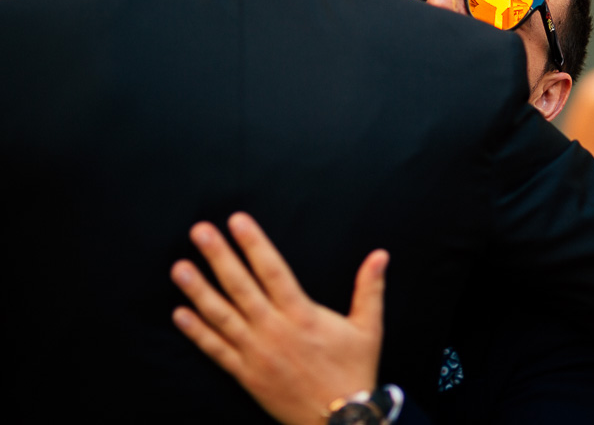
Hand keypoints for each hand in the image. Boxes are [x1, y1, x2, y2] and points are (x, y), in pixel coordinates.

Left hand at [171, 212, 387, 424]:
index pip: (273, 270)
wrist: (340, 420)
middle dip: (219, 257)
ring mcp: (256, 353)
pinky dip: (197, 332)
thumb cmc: (355, 370)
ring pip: (222, 316)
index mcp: (302, 315)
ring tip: (180, 267)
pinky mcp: (246, 374)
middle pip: (241, 287)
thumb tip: (380, 255)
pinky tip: (180, 314)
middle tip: (200, 231)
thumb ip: (370, 288)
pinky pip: (216, 350)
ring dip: (199, 290)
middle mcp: (274, 330)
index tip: (238, 221)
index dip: (254, 244)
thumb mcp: (369, 327)